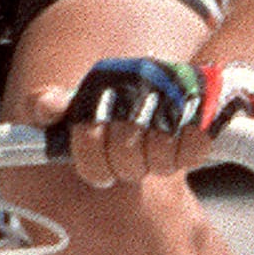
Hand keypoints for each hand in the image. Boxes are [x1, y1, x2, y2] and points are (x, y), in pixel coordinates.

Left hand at [49, 57, 253, 188]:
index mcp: (105, 81)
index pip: (87, 134)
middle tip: (127, 168)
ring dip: (157, 165)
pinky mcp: (208, 103)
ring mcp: (175, 90)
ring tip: (153, 157)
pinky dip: (187, 157)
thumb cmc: (126, 105)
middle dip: (125, 169)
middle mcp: (139, 79)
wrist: (186, 84)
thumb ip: (52, 106)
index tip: (99, 174)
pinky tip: (180, 149)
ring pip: (159, 155)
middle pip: (123, 151)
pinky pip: (194, 149)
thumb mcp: (82, 105)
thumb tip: (45, 106)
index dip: (91, 164)